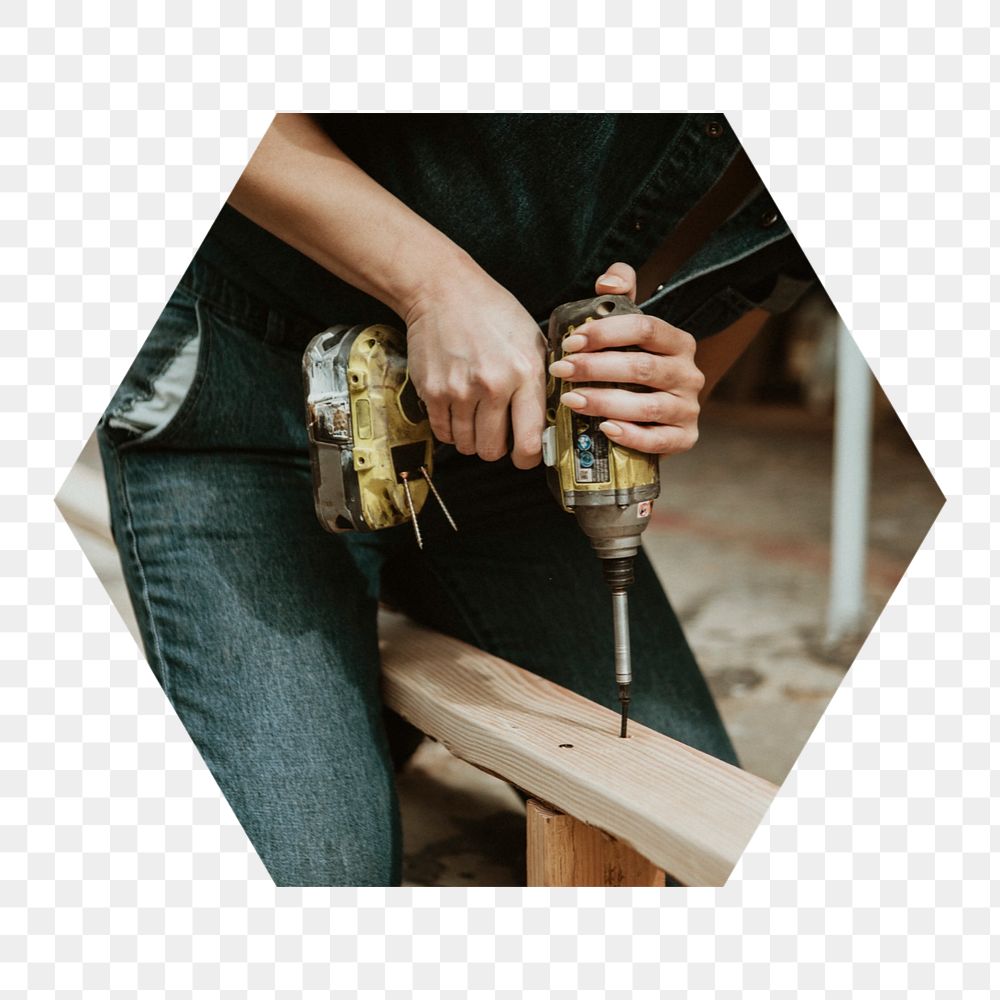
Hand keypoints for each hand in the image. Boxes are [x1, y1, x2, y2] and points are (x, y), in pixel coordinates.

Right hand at [403, 259, 545, 468]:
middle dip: (496, 448)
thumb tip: (547, 423)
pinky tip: (458, 412)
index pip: (530, 441)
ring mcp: (460, 391)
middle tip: (497, 433)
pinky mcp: (434, 392)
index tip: (525, 456)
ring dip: (473, 439)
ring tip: (476, 417)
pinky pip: (444, 433)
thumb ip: (540, 382)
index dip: (528, 458)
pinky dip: (451, 431)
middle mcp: (493, 385)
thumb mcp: (531, 340)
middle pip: (494, 450)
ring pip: (468, 445)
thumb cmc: (491, 311)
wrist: (442, 290)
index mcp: (526, 372)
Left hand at [547, 262, 704, 454]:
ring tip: (571, 399)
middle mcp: (688, 374)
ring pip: (646, 406)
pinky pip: (658, 440)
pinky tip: (605, 429)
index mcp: (678, 342)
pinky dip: (630, 436)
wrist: (652, 415)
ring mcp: (688, 408)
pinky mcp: (684, 438)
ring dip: (604, 402)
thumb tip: (607, 283)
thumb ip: (620, 295)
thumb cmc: (632, 368)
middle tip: (561, 370)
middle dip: (595, 368)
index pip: (645, 328)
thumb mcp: (628, 328)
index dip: (606, 333)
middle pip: (642, 367)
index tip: (571, 341)